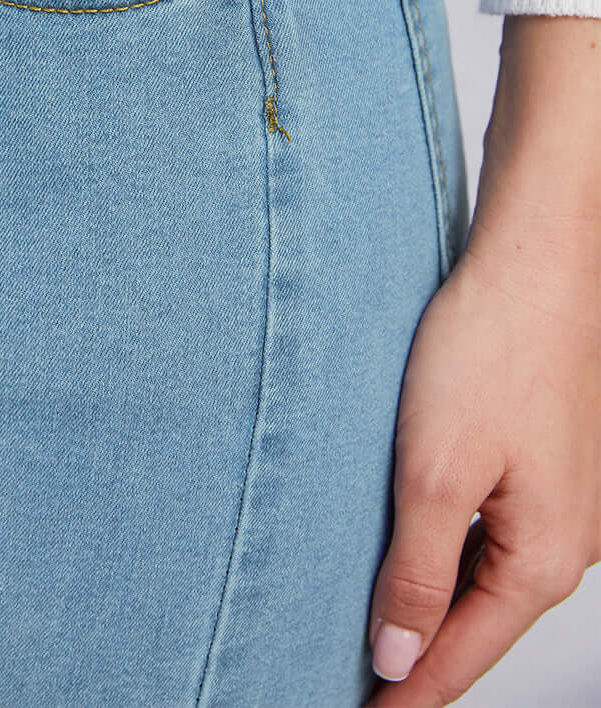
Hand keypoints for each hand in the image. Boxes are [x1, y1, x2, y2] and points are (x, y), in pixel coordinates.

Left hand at [365, 14, 600, 705]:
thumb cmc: (495, 345)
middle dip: (416, 651)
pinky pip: (489, 523)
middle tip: (352, 678)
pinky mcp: (541, 453)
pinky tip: (408, 539)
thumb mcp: (436, 471)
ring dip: (429, 594)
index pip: (465, 656)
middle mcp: (567, 536)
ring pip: (483, 569)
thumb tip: (397, 656)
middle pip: (478, 618)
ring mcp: (559, 494)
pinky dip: (444, 542)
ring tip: (370, 622)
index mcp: (547, 556)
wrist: (536, 255)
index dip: (405, 693)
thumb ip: (417, 572)